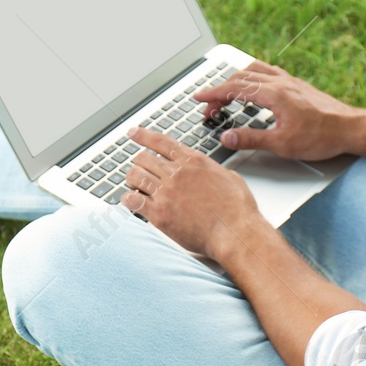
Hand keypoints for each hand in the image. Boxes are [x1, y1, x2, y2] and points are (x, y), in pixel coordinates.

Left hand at [119, 125, 261, 259]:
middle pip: (144, 158)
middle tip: (139, 168)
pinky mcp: (159, 214)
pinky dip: (128, 199)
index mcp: (193, 161)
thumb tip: (210, 171)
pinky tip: (130, 200)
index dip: (143, 135)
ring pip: (135, 175)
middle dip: (140, 162)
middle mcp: (177, 174)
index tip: (133, 133)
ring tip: (134, 184)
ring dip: (132, 179)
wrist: (235, 232)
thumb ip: (213, 170)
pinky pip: (133, 200)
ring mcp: (166, 193)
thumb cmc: (237, 210)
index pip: (161, 142)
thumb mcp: (229, 176)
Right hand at [192, 59, 358, 160]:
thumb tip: (227, 137)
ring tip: (225, 93)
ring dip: (235, 79)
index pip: (235, 89)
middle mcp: (281, 83)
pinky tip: (254, 85)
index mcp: (274, 94)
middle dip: (220, 91)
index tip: (199, 99)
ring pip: (254, 70)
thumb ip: (251, 139)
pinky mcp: (297, 85)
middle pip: (241, 79)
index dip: (213, 94)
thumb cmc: (322, 137)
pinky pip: (268, 72)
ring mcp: (290, 81)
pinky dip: (253, 76)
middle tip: (208, 107)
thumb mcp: (282, 144)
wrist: (351, 128)